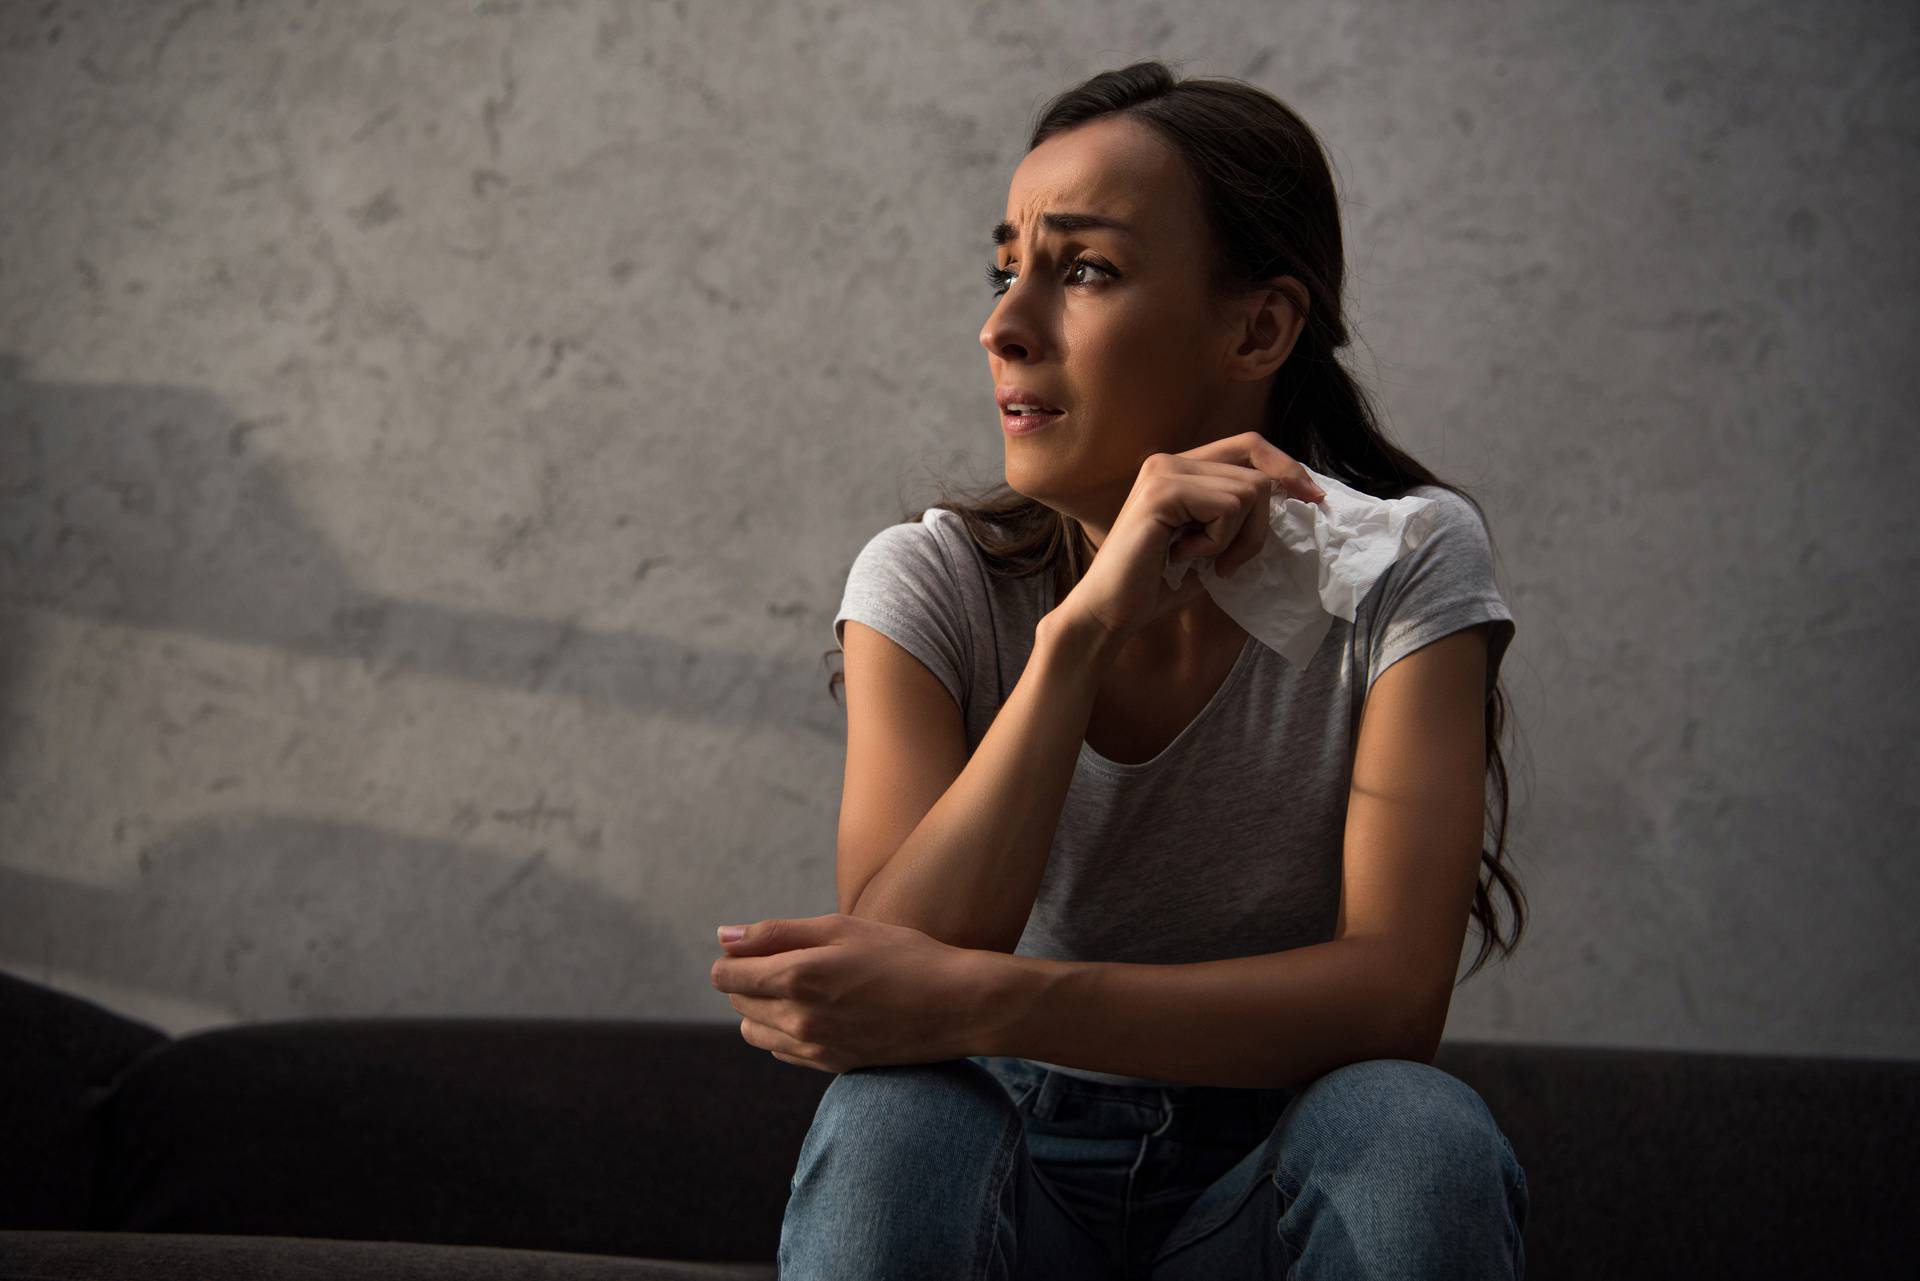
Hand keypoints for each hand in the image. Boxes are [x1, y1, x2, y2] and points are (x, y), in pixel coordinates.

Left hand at [710, 913, 988, 1072]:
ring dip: (765, 1006)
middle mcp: (797, 1020)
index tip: (764, 946)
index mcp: (796, 978)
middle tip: (794, 958)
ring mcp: (813, 1049)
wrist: (956, 1004)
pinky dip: (788, 1029)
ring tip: (806, 985)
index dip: (737, 956)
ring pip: (754, 1030)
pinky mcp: (830, 1065)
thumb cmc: (902, 955)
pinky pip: (782, 1049)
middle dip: (751, 978)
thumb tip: (723, 937)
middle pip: (738, 1002)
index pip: (725, 976)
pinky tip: (822, 1009)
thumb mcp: (840, 928)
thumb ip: (775, 933)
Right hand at [1055, 431, 1325, 650]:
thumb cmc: (1158, 583)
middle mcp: (1171, 460)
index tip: (1313, 499)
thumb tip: (1294, 499)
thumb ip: (1239, 516)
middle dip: (1260, 524)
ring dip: (1236, 538)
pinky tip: (1184, 556)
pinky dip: (1217, 542)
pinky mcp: (1163, 492)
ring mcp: (1164, 472)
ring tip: (1198, 559)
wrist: (1110, 610)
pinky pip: (1228, 508)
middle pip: (1257, 471)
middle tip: (1232, 561)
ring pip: (1249, 492)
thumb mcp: (1211, 544)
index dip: (1287, 467)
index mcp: (1181, 468)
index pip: (1250, 446)